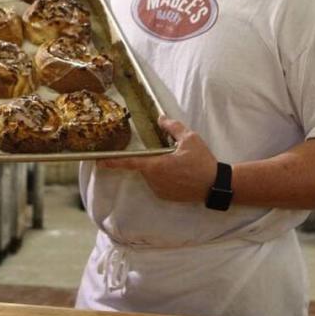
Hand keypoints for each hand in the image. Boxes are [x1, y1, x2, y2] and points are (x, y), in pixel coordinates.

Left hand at [98, 116, 217, 202]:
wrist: (215, 185)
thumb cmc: (202, 162)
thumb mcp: (190, 139)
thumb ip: (173, 127)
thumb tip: (161, 118)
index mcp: (156, 166)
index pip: (130, 162)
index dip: (113, 162)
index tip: (99, 161)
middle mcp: (154, 180)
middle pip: (145, 166)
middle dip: (154, 159)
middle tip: (174, 155)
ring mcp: (159, 190)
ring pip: (152, 175)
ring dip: (160, 168)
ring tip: (181, 165)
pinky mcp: (166, 197)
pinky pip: (159, 184)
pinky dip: (165, 177)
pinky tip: (181, 174)